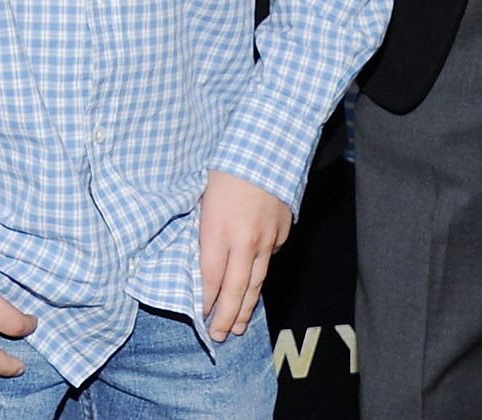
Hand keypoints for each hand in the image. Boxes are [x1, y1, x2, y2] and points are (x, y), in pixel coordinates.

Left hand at [197, 171, 289, 338]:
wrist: (267, 147)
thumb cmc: (225, 166)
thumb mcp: (201, 196)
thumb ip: (202, 229)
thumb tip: (198, 256)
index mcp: (219, 230)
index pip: (210, 278)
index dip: (205, 302)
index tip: (201, 317)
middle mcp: (245, 241)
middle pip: (236, 289)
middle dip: (227, 316)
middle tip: (221, 335)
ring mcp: (267, 239)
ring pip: (257, 281)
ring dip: (247, 306)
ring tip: (240, 326)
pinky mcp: (282, 233)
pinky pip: (269, 259)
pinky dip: (260, 274)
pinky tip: (252, 286)